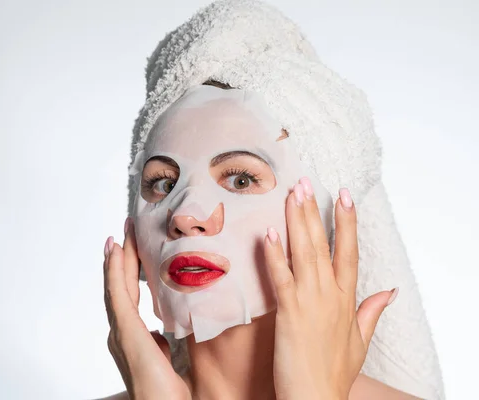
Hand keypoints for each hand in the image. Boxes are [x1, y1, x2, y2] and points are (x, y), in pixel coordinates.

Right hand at [103, 218, 190, 399]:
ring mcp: (120, 331)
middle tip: (127, 230)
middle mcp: (121, 331)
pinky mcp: (125, 331)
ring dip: (117, 257)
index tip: (134, 247)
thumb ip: (165, 341)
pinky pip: (117, 293)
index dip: (130, 269)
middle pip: (120, 285)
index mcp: (131, 336)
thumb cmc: (168, 393)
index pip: (130, 294)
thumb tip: (166, 330)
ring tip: (120, 234)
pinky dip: (114, 270)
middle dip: (122, 257)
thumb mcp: (169, 357)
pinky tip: (115, 250)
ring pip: (115, 285)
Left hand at [264, 177, 397, 399]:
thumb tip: (391, 291)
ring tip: (291, 194)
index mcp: (346, 299)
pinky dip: (275, 255)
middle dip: (315, 211)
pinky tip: (269, 233)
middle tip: (306, 182)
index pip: (349, 252)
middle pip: (323, 245)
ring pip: (304, 253)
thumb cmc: (334, 372)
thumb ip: (372, 311)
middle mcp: (329, 294)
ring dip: (296, 222)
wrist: (316, 399)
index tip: (343, 196)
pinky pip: (281, 277)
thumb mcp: (361, 340)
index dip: (347, 222)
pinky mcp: (288, 312)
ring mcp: (309, 301)